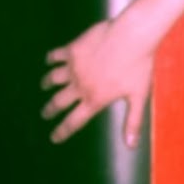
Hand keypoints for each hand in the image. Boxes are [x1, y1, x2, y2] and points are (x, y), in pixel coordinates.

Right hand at [41, 16, 154, 147]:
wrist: (132, 37)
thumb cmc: (139, 66)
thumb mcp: (138, 96)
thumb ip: (133, 122)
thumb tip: (131, 146)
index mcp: (95, 99)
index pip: (74, 121)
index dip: (63, 131)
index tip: (54, 138)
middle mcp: (80, 86)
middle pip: (59, 102)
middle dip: (50, 109)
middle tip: (45, 113)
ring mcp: (74, 67)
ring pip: (54, 79)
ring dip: (47, 83)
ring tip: (44, 85)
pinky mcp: (72, 50)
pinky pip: (56, 56)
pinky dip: (51, 59)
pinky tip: (49, 60)